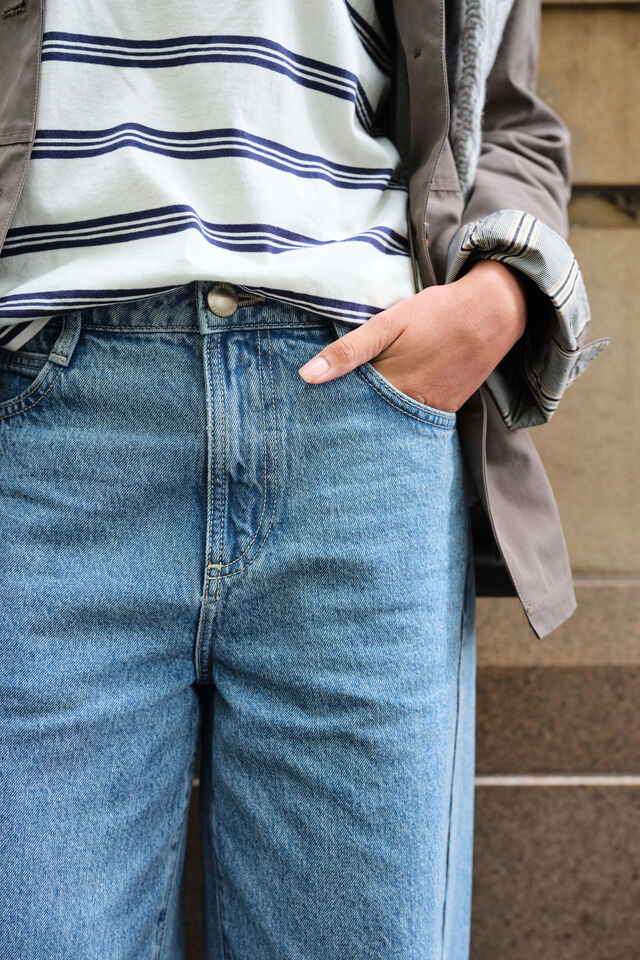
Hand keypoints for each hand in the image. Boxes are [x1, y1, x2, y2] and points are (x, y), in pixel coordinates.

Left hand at [298, 259, 528, 412]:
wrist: (494, 312)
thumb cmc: (437, 313)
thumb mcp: (388, 323)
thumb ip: (348, 350)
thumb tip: (307, 376)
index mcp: (390, 385)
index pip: (347, 408)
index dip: (328, 408)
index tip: (309, 410)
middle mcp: (410, 405)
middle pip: (368, 421)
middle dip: (349, 419)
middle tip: (323, 420)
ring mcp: (430, 410)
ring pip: (390, 423)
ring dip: (373, 420)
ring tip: (351, 417)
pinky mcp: (446, 410)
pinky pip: (414, 421)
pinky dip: (397, 417)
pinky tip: (385, 410)